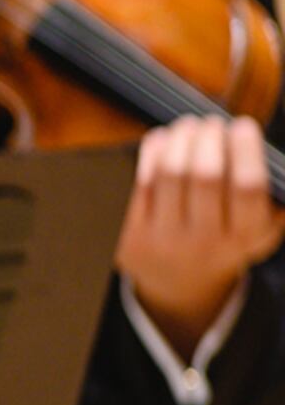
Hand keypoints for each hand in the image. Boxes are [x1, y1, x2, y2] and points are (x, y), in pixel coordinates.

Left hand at [115, 114, 282, 351]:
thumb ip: (274, 199)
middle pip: (204, 176)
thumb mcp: (261, 229)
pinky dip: (152, 153)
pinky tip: (163, 138)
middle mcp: (206, 241)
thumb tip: (279, 161)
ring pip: (169, 174)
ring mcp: (167, 238)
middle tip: (212, 122)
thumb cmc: (226, 242)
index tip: (243, 125)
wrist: (180, 282)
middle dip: (208, 138)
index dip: (245, 151)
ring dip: (179, 140)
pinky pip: (142, 182)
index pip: (248, 189)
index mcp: (246, 237)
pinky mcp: (134, 232)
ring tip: (189, 125)